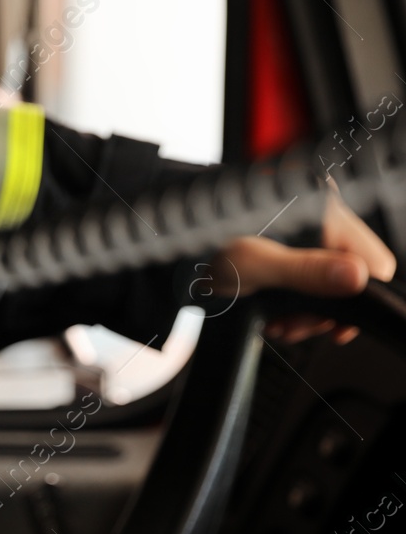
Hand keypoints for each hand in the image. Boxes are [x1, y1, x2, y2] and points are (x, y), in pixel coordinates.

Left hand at [209, 189, 395, 342]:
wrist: (164, 241)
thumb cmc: (200, 240)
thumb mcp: (254, 262)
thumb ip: (306, 271)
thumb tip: (356, 277)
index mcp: (318, 207)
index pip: (370, 258)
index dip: (358, 295)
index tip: (334, 324)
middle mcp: (317, 216)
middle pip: (350, 275)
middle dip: (323, 309)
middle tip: (294, 326)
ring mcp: (303, 234)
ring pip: (328, 284)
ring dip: (306, 311)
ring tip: (279, 324)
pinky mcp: (288, 249)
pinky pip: (307, 281)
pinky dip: (294, 303)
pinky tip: (275, 316)